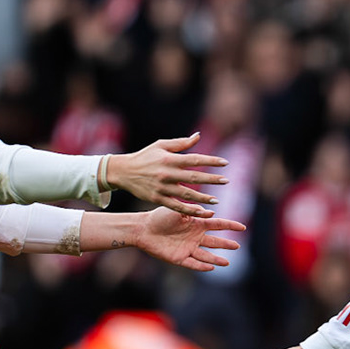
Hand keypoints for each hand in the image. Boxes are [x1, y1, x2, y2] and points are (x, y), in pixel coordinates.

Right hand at [104, 135, 227, 216]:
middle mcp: (167, 174)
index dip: (211, 161)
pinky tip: (202, 212)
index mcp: (169, 159)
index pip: (194, 159)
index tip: (225, 163)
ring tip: (216, 200)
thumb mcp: (161, 145)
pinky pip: (176, 206)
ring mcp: (162, 188)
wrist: (123, 172)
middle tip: (226, 181)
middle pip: (193, 178)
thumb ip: (181, 143)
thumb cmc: (145, 156)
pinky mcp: (158, 199)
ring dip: (203, 198)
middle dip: (211, 180)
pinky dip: (189, 210)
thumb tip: (198, 136)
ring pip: (187, 195)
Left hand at [132, 209, 244, 270]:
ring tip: (227, 263)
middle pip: (214, 242)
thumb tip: (211, 212)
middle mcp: (194, 237)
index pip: (217, 225)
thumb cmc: (159, 216)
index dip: (230, 226)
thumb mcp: (178, 210)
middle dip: (226, 244)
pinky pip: (193, 264)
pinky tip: (211, 268)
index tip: (242, 227)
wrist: (143, 229)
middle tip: (237, 246)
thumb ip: (194, 211)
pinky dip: (202, 266)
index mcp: (196, 223)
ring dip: (216, 259)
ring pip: (206, 255)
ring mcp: (187, 248)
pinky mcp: (179, 258)